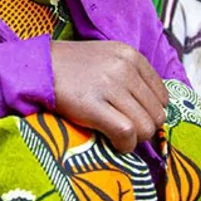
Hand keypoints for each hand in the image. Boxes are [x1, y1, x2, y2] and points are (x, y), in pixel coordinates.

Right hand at [50, 41, 166, 153]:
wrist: (37, 67)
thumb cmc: (71, 67)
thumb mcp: (107, 58)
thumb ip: (131, 77)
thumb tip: (152, 109)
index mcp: (131, 56)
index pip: (162, 96)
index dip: (153, 114)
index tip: (138, 120)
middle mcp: (124, 68)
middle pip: (156, 114)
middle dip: (145, 129)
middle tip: (126, 131)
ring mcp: (109, 86)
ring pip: (144, 126)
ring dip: (134, 139)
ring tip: (119, 137)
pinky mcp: (92, 105)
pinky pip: (125, 132)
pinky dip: (124, 145)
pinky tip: (114, 143)